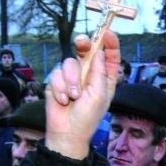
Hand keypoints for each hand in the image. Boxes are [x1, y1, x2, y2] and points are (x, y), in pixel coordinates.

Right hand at [46, 30, 119, 158]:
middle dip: (84, 43)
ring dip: (71, 80)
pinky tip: (63, 101)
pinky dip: (60, 88)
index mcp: (104, 78)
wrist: (67, 133)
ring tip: (73, 97)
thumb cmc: (87, 118)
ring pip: (69, 62)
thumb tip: (99, 51)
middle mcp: (89, 74)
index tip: (107, 33)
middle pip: (86, 50)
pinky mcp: (57, 81)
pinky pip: (56, 74)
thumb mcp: (99, 95)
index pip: (109, 55)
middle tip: (82, 43)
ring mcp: (72, 77)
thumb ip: (99, 72)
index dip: (109, 43)